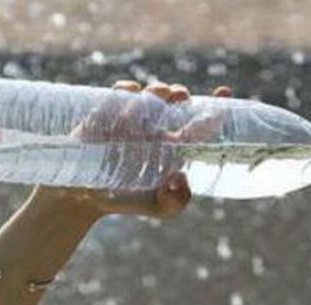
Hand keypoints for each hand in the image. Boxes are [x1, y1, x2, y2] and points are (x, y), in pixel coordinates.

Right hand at [36, 80, 233, 219]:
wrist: (84, 197)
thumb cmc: (126, 199)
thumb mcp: (157, 208)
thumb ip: (175, 202)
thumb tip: (181, 179)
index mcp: (173, 146)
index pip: (199, 123)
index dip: (215, 106)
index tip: (225, 91)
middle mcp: (156, 128)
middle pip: (174, 100)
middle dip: (180, 93)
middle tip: (181, 96)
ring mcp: (131, 118)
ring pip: (149, 93)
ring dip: (156, 91)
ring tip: (158, 97)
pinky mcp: (106, 113)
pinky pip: (118, 95)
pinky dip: (125, 92)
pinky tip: (129, 98)